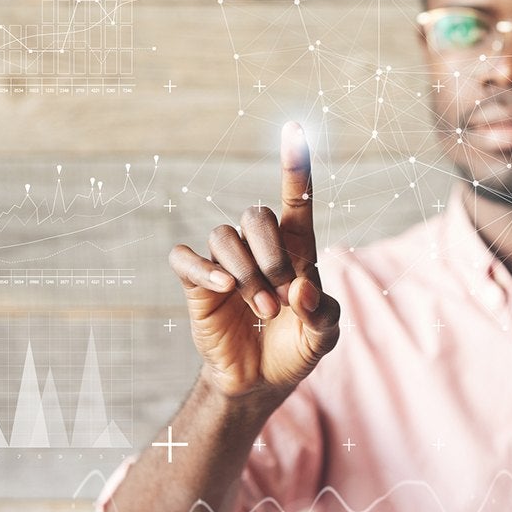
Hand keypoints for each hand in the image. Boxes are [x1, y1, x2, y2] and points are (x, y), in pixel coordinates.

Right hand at [169, 122, 339, 398]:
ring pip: (224, 237)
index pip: (296, 200)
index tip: (294, 130)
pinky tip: (223, 290)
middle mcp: (260, 247)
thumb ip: (322, 311)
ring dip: (246, 275)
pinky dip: (204, 270)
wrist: (261, 381)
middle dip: (272, 257)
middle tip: (283, 300)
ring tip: (263, 311)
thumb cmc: (297, 348)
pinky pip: (186, 258)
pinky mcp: (197, 282)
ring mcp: (226, 262)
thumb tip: (302, 289)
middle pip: (256, 214)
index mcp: (297, 249)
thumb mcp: (324, 334)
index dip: (294, 166)